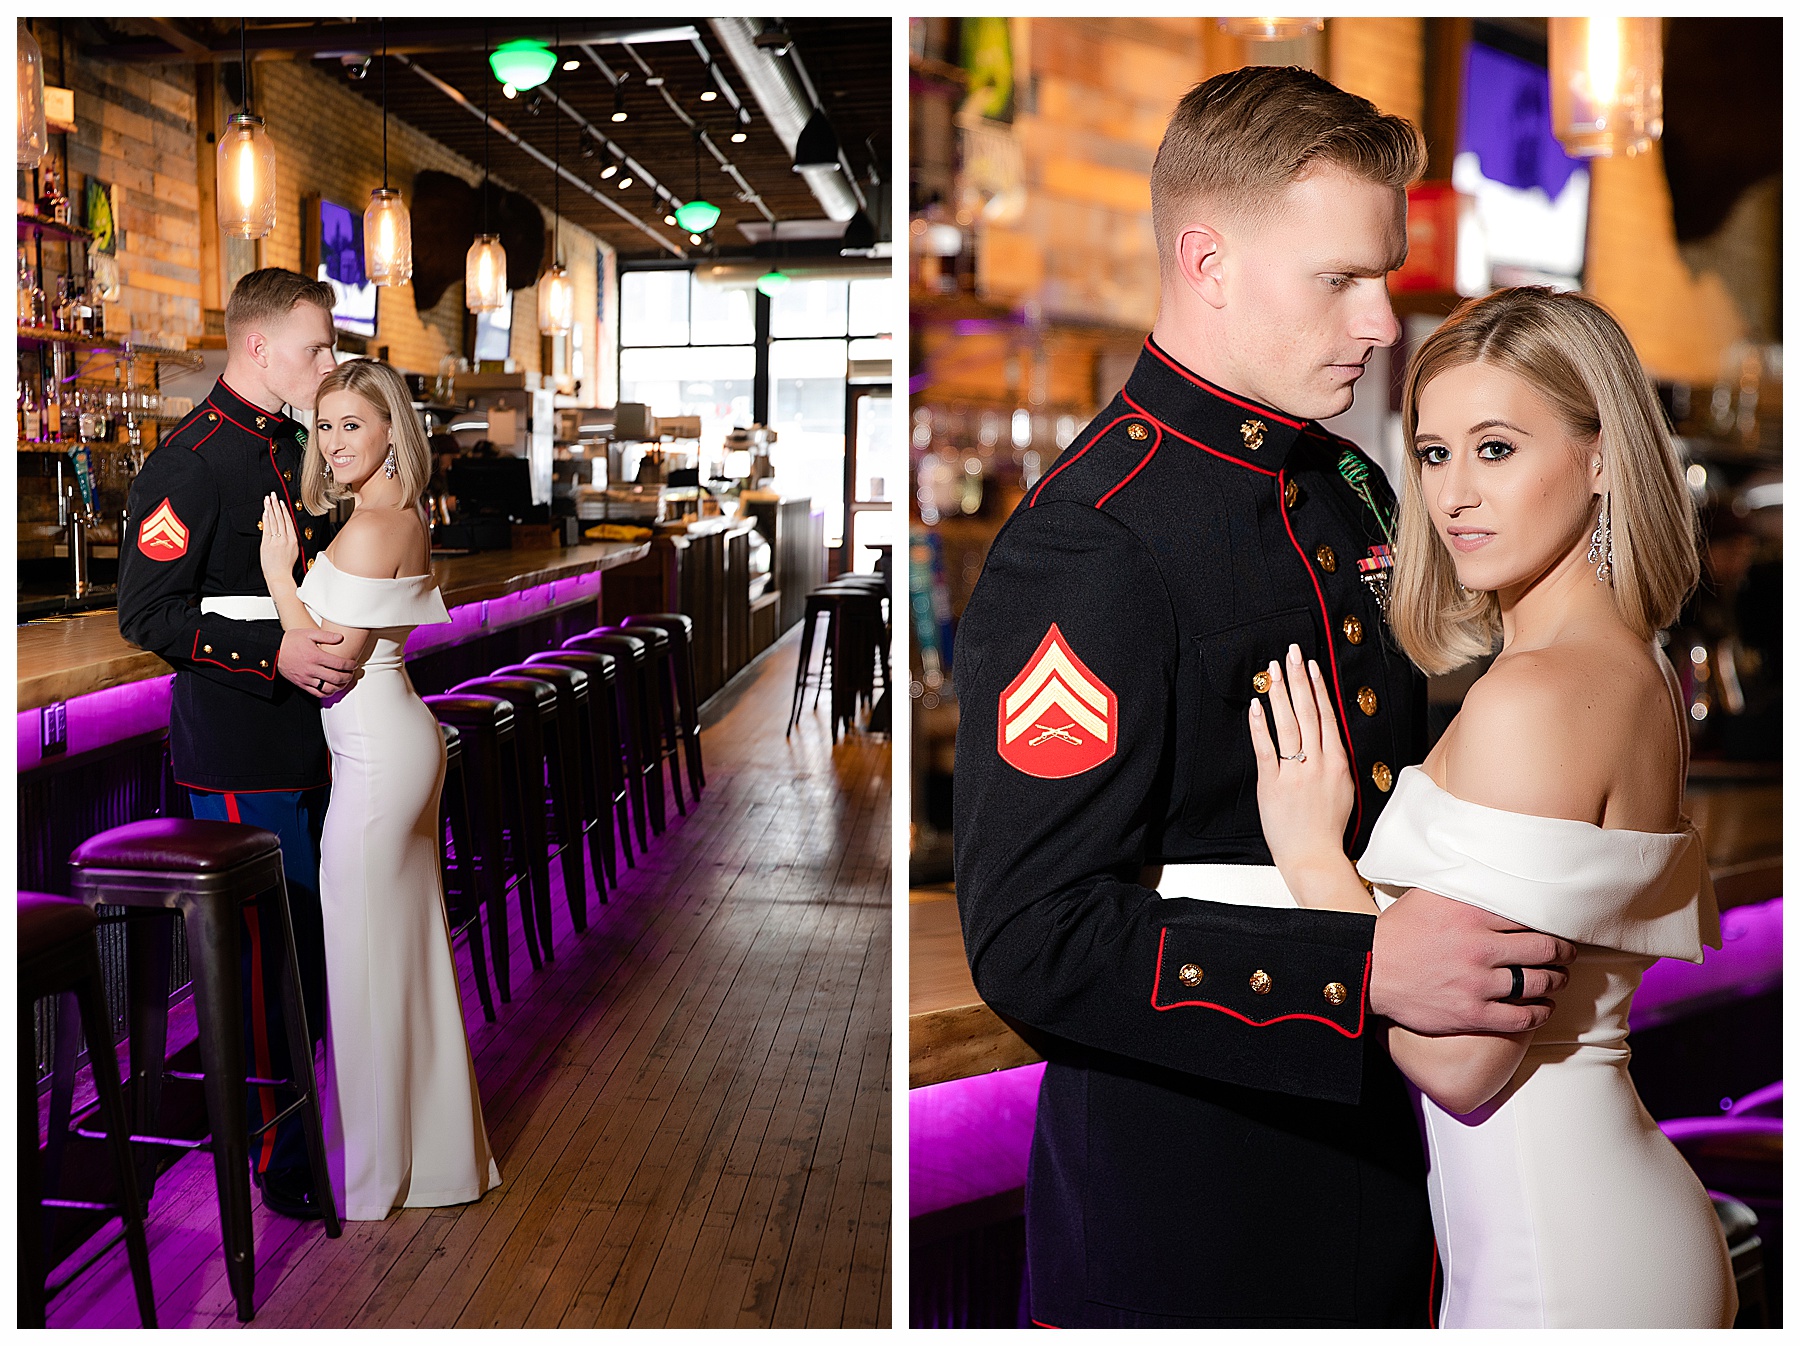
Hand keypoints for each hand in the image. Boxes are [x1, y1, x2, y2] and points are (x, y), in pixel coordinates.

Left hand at [260, 492, 298, 592]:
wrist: (279, 576)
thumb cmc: (286, 566)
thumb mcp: (293, 551)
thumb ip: (289, 539)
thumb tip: (284, 530)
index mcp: (293, 540)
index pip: (288, 521)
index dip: (284, 510)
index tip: (281, 502)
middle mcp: (285, 539)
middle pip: (280, 518)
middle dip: (275, 505)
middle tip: (272, 495)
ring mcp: (276, 541)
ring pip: (273, 522)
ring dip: (270, 509)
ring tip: (267, 500)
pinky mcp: (267, 544)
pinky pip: (267, 529)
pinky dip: (266, 520)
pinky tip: (265, 512)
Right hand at [278, 627, 355, 697]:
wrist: (273, 651)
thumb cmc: (289, 642)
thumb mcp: (308, 633)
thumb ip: (326, 636)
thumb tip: (340, 637)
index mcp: (315, 656)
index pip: (339, 664)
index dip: (350, 665)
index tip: (354, 664)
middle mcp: (311, 669)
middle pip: (336, 677)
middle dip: (348, 677)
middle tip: (351, 674)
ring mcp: (306, 678)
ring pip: (328, 688)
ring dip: (339, 686)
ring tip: (343, 682)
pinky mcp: (301, 684)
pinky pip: (317, 693)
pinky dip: (327, 693)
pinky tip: (332, 688)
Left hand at [1247, 645, 1354, 896]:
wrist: (1314, 854)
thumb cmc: (1327, 826)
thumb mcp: (1342, 788)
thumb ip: (1334, 761)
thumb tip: (1327, 739)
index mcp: (1337, 761)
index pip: (1327, 715)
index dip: (1318, 688)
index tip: (1311, 666)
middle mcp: (1318, 762)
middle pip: (1308, 711)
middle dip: (1299, 679)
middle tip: (1291, 653)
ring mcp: (1295, 772)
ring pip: (1288, 724)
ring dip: (1280, 694)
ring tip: (1272, 671)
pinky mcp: (1273, 783)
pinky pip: (1266, 748)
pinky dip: (1260, 725)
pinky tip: (1255, 706)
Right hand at [1370, 886, 1575, 1033]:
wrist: (1367, 970)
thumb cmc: (1398, 931)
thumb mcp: (1427, 896)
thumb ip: (1462, 887)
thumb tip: (1489, 869)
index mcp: (1471, 914)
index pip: (1530, 918)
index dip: (1550, 926)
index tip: (1556, 930)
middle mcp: (1478, 948)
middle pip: (1543, 950)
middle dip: (1562, 954)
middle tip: (1566, 955)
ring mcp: (1477, 983)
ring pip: (1537, 984)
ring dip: (1556, 982)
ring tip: (1558, 980)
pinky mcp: (1471, 1013)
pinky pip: (1521, 1018)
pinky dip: (1540, 1014)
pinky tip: (1544, 1008)